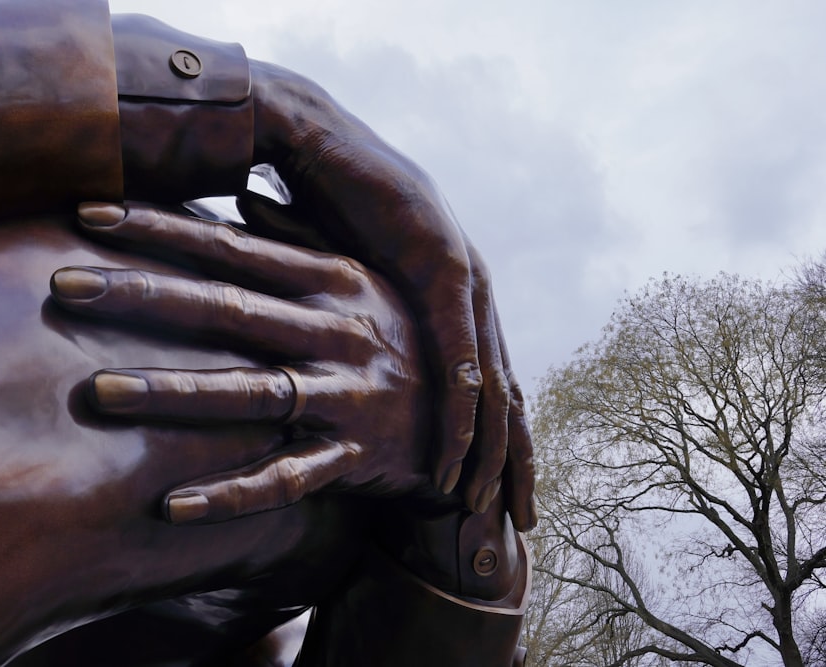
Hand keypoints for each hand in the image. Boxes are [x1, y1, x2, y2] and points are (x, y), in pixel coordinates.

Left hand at [51, 202, 429, 523]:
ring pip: (249, 392)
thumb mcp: (367, 280)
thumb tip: (243, 202)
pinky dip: (231, 494)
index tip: (91, 211)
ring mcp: (345, 396)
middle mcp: (335, 333)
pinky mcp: (353, 456)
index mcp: (335, 281)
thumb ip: (304, 240)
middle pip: (228, 310)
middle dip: (143, 294)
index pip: (233, 248)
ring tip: (98, 389)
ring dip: (172, 391)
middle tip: (63, 281)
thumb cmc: (406, 334)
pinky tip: (170, 506)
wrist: (475, 417)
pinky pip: (286, 479)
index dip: (162, 228)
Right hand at [245, 61, 535, 527]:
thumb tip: (356, 357)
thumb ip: (372, 319)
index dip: (498, 438)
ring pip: (492, 386)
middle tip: (523, 517)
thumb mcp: (356, 279)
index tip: (497, 488)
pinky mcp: (442, 268)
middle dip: (515, 459)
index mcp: (456, 298)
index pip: (490, 383)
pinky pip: (459, 354)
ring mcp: (465, 280)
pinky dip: (460, 410)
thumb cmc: (330, 204)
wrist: (316, 140)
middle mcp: (474, 294)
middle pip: (508, 394)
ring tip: (486, 506)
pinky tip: (459, 457)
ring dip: (490, 451)